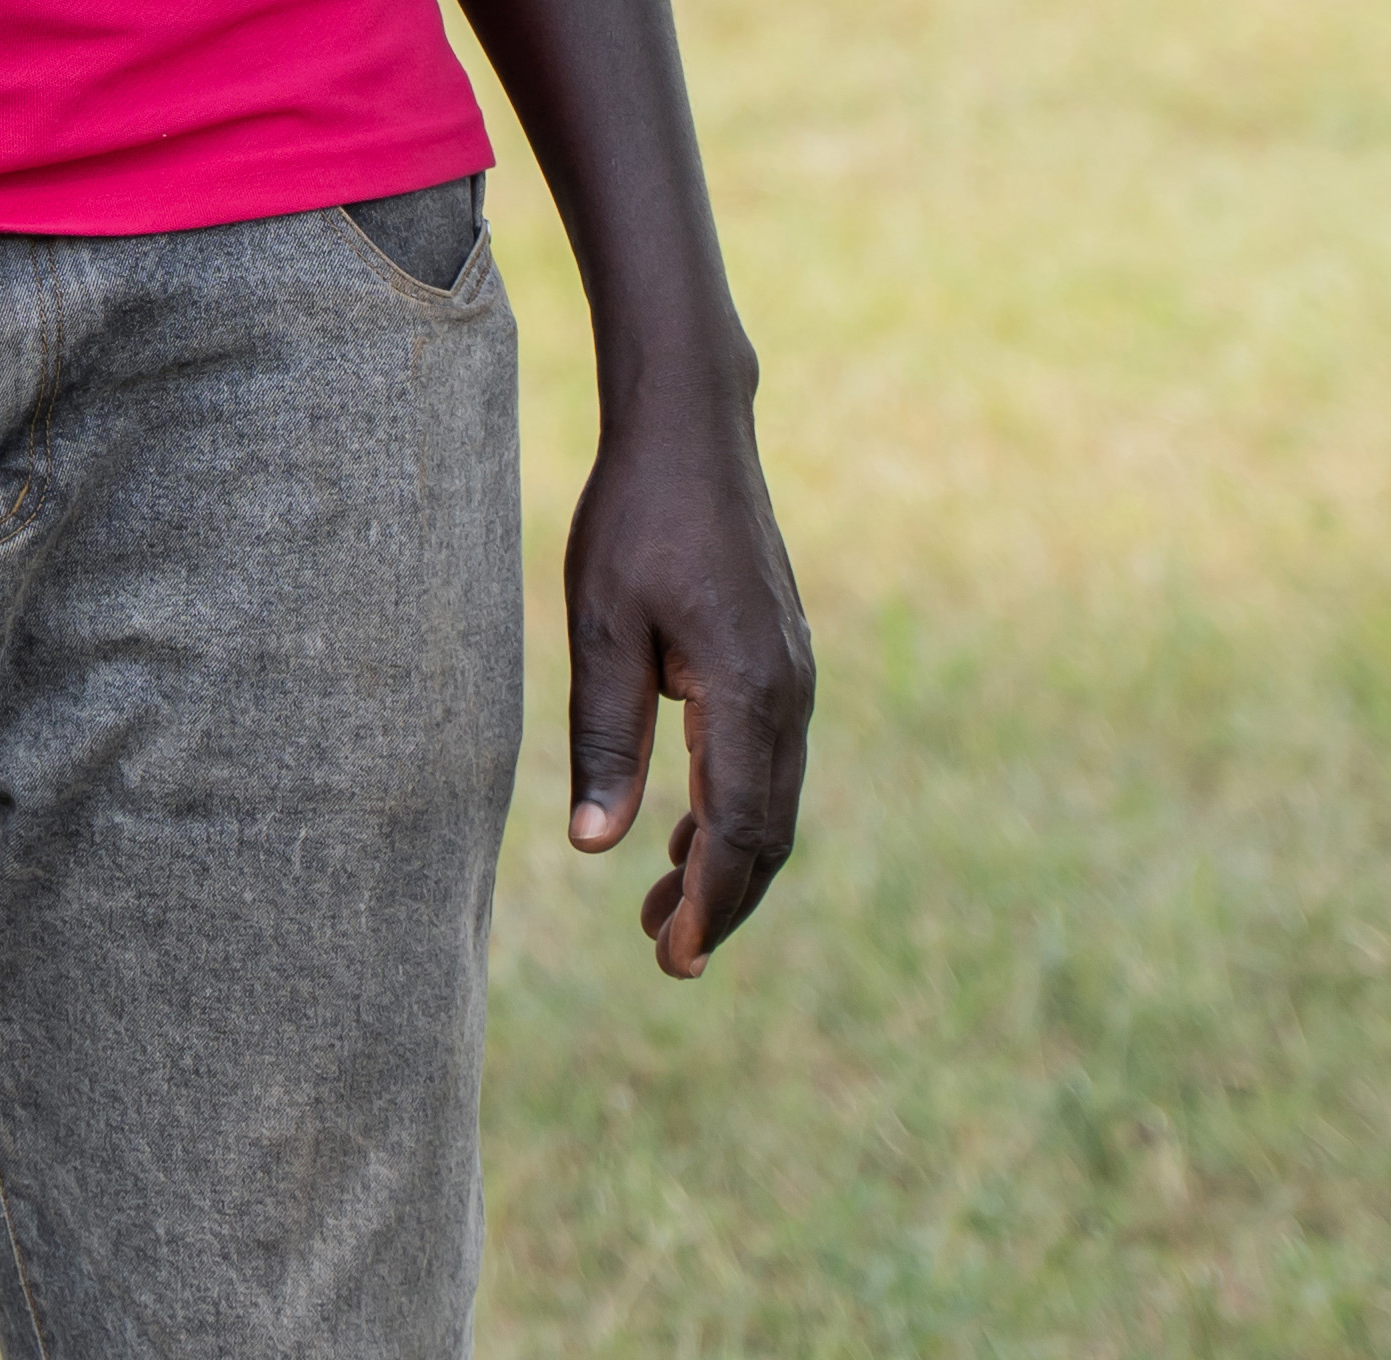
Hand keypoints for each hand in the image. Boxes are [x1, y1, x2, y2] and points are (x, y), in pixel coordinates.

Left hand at [559, 379, 812, 975]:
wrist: (692, 429)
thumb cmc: (635, 518)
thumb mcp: (601, 627)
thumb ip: (605, 737)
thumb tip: (596, 849)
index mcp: (749, 692)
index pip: (738, 830)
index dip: (711, 903)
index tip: (677, 961)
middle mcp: (790, 692)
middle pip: (769, 831)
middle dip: (724, 901)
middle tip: (670, 961)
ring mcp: (794, 674)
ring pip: (774, 800)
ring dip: (727, 860)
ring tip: (665, 913)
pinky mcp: (782, 658)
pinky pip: (770, 760)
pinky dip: (735, 809)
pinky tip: (685, 830)